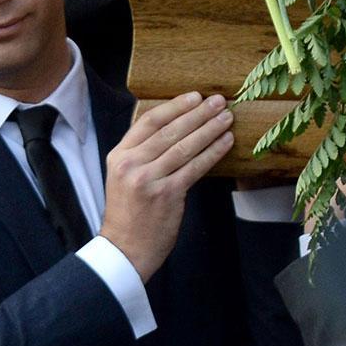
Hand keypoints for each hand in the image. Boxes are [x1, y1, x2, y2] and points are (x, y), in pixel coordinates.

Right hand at [100, 93, 236, 279]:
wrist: (125, 249)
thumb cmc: (129, 213)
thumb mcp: (124, 177)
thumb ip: (142, 153)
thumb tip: (175, 129)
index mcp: (119, 156)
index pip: (149, 121)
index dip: (175, 106)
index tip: (195, 97)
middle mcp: (131, 164)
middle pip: (170, 130)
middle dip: (198, 113)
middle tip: (219, 101)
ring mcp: (149, 179)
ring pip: (185, 146)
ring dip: (210, 129)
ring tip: (227, 118)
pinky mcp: (167, 194)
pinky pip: (196, 167)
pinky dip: (213, 152)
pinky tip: (226, 142)